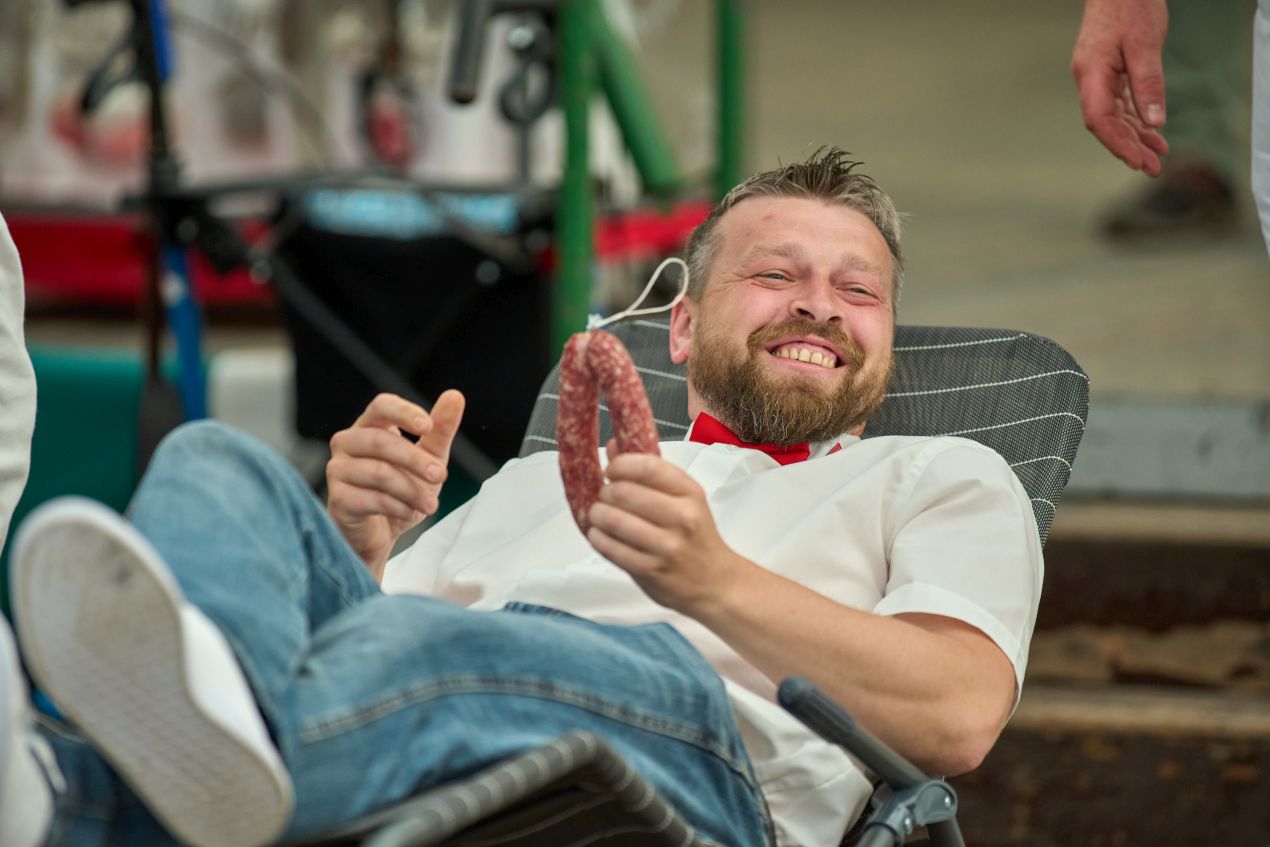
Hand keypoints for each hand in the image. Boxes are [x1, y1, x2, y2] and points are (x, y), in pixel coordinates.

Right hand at [326, 390, 464, 578]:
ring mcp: (338, 469)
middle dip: (416, 459)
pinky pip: (371, 498)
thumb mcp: (430, 457)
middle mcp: (348, 442)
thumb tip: (455, 396)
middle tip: (440, 475)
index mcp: (370, 425)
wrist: (382, 532)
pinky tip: (409, 512)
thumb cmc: (403, 488)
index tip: (428, 426)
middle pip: (380, 440)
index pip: (382, 405)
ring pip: (379, 472)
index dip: (404, 412)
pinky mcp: (337, 498)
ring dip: (412, 490)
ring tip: (430, 504)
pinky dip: (398, 507)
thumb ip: (441, 429)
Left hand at [585, 440, 746, 614]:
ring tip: (598, 515)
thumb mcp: (684, 500)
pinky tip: (600, 535)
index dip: (620, 465)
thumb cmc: (696, 537)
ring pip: (613, 520)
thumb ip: (649, 473)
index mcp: (691, 493)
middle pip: (624, 492)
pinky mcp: (651, 570)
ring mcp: (667, 546)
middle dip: (604, 492)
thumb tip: (613, 446)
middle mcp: (682, 518)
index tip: (611, 470)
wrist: (716, 583)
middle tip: (604, 496)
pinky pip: (611, 548)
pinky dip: (597, 538)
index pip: (649, 467)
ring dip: (596, 514)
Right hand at [1071, 0, 1169, 174]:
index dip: (1117, 144)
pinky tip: (1150, 132)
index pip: (1100, 119)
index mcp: (1092, 74)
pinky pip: (1119, 103)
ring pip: (1114, 116)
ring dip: (1134, 137)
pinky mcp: (1108, 72)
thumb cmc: (1129, 6)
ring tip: (1156, 156)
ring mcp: (1097, 77)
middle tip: (1152, 168)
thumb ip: (1148, 83)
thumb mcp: (1144, 43)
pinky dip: (1135, 119)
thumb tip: (1154, 121)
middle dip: (1128, 148)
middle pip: (1106, 124)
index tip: (1137, 161)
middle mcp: (1090, 80)